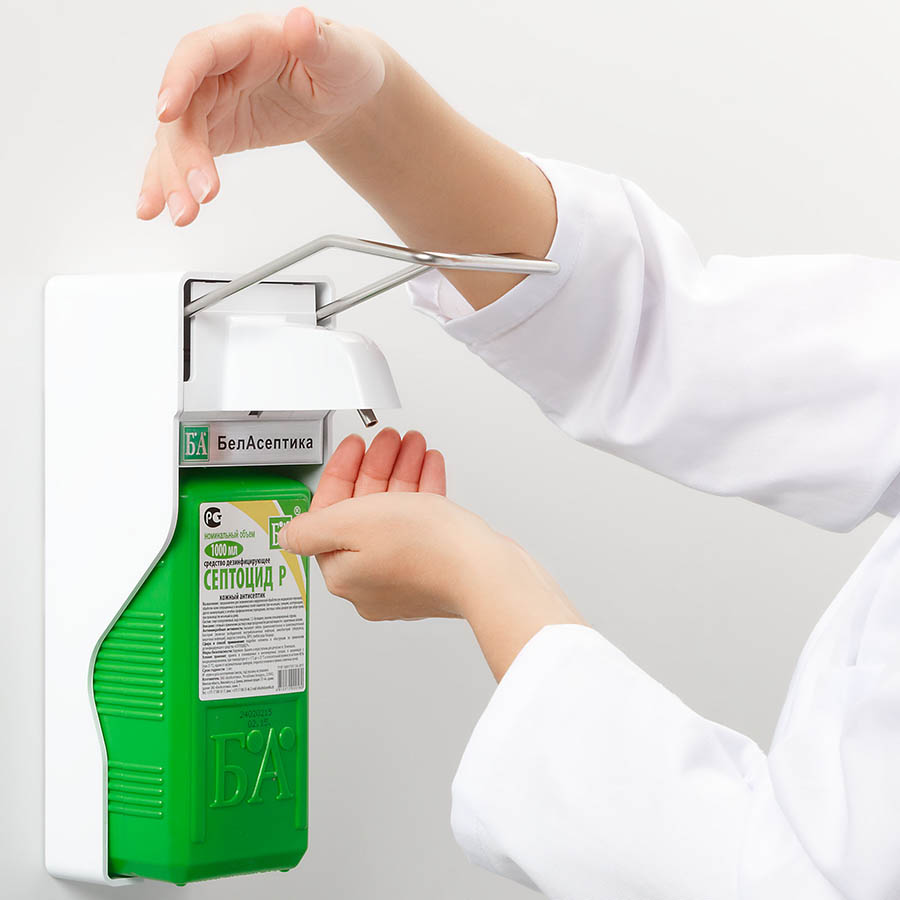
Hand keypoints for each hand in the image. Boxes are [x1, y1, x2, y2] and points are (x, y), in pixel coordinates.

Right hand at [138, 7, 385, 224]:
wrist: (344, 91)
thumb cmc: (344, 64)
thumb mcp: (342, 53)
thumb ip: (320, 42)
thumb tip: (302, 22)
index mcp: (247, 39)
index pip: (200, 53)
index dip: (178, 80)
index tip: (166, 112)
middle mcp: (221, 68)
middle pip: (186, 108)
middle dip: (184, 154)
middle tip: (197, 195)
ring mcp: (214, 100)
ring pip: (180, 137)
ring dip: (173, 177)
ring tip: (182, 214)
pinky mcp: (217, 130)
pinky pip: (186, 154)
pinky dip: (170, 180)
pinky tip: (159, 206)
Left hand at [279, 428, 585, 679]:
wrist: (485, 572)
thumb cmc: (426, 549)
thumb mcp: (351, 523)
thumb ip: (311, 527)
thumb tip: (289, 535)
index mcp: (343, 570)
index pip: (330, 512)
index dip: (341, 471)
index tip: (353, 446)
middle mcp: (371, 578)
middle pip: (364, 509)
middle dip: (377, 465)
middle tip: (388, 438)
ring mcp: (404, 574)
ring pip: (395, 511)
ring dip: (402, 470)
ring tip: (413, 444)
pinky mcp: (434, 568)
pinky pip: (422, 522)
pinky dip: (424, 490)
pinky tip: (429, 466)